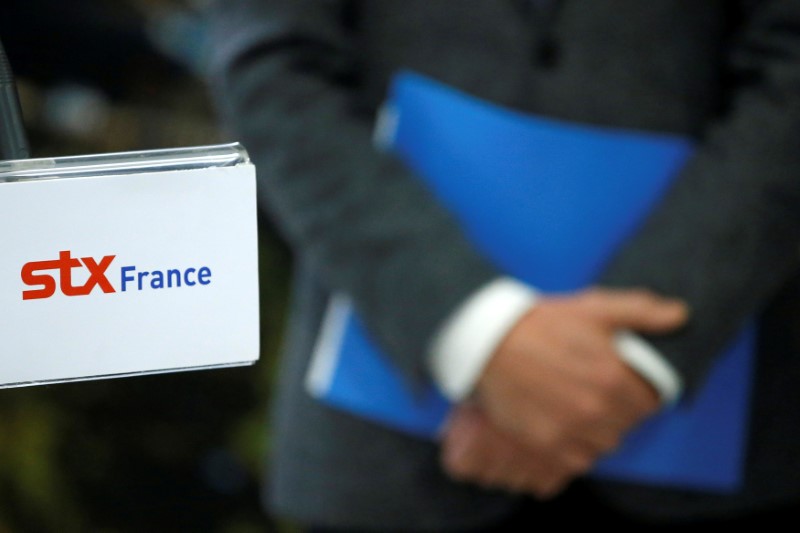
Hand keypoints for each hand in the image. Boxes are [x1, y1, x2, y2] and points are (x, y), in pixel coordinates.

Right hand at [443, 287, 687, 495]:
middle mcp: (596, 409)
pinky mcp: (545, 444)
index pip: (649, 404)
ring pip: (603, 446)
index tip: (622, 385)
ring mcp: (570, 430)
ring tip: (578, 412)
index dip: (639, 394)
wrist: (489, 342)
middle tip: (596, 395)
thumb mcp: (594, 309)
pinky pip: (577, 461)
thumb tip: (680, 315)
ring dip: (597, 432)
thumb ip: (641, 312)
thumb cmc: (542, 323)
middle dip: (617, 412)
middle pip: (626, 426)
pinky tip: (562, 427)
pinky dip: (575, 449)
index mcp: (613, 377)